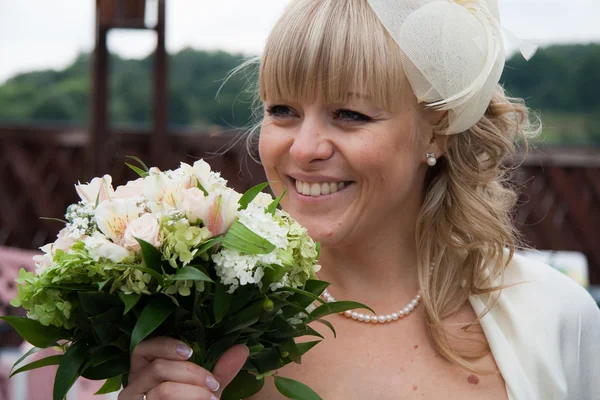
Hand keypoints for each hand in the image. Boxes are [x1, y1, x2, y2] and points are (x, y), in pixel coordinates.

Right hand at [118, 337, 248, 399]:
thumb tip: (242, 348)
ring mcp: (134, 399)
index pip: (143, 347)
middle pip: (157, 367)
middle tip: (214, 383)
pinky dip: (188, 398)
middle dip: (191, 373)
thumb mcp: (206, 388)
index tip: (191, 350)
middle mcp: (133, 383)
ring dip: (192, 390)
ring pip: (162, 389)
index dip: (166, 345)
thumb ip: (221, 370)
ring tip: (212, 397)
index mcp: (145, 368)